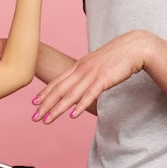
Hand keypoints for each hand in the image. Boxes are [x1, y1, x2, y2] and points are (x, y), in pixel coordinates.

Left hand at [31, 31, 151, 123]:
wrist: (133, 47)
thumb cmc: (116, 57)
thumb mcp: (96, 64)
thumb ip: (87, 72)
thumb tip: (80, 83)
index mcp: (79, 65)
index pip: (57, 81)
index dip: (44, 92)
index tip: (33, 103)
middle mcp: (81, 70)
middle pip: (59, 89)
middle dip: (45, 104)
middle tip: (34, 117)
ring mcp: (92, 74)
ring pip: (70, 94)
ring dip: (57, 109)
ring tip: (47, 120)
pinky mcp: (104, 80)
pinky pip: (89, 95)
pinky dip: (79, 105)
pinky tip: (72, 115)